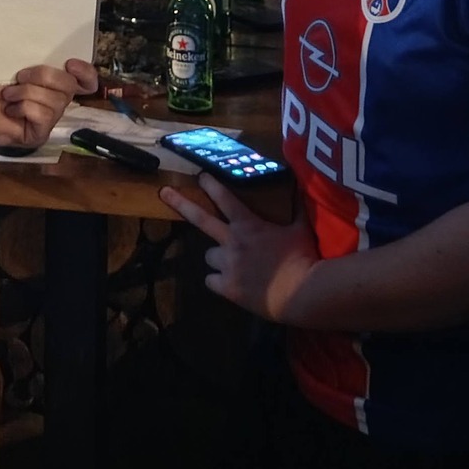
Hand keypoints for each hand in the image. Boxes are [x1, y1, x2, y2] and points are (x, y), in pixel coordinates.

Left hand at [0, 58, 98, 148]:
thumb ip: (35, 58)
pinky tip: (9, 110)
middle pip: (69, 86)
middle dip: (43, 76)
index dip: (85, 72)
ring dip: (27, 93)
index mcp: (53, 83)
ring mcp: (47, 120)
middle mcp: (55, 101)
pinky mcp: (37, 135)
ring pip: (55, 101)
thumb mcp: (12, 62)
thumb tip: (51, 46)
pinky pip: (43, 116)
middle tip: (18, 77)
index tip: (69, 63)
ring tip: (8, 95)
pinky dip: (24, 108)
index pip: (86, 81)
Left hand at [161, 173, 320, 321]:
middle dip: (180, 202)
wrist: (300, 292)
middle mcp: (232, 241)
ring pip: (208, 255)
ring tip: (228, 261)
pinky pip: (210, 281)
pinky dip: (217, 281)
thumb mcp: (302, 228)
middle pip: (200, 218)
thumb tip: (303, 186)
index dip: (211, 185)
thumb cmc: (302, 257)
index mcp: (248, 225)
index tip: (200, 175)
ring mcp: (227, 265)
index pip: (225, 198)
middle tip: (164, 192)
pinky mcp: (227, 287)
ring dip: (216, 256)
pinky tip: (228, 282)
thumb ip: (298, 208)